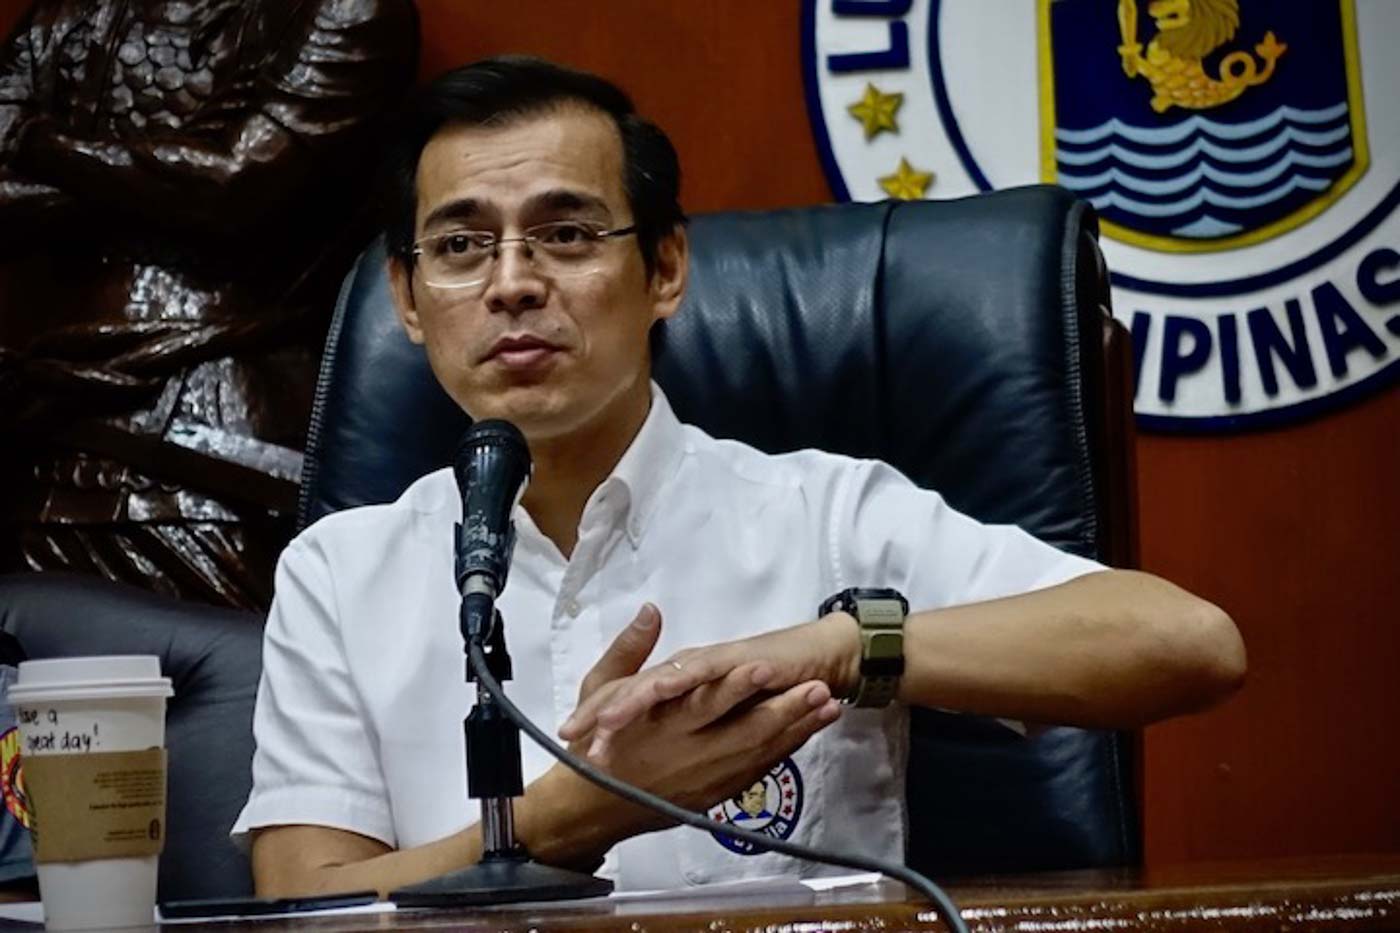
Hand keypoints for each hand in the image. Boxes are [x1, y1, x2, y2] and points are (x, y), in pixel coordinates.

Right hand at [543, 604, 842, 845]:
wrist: (594, 805)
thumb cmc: (596, 740)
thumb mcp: (598, 688)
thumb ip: (628, 650)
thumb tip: (651, 609)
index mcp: (660, 722)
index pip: (707, 701)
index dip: (739, 685)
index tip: (768, 666)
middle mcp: (689, 752)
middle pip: (746, 730)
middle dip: (786, 709)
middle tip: (819, 686)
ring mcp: (708, 777)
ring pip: (759, 752)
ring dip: (796, 729)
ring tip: (830, 704)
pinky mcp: (718, 794)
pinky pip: (758, 771)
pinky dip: (785, 750)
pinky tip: (809, 731)